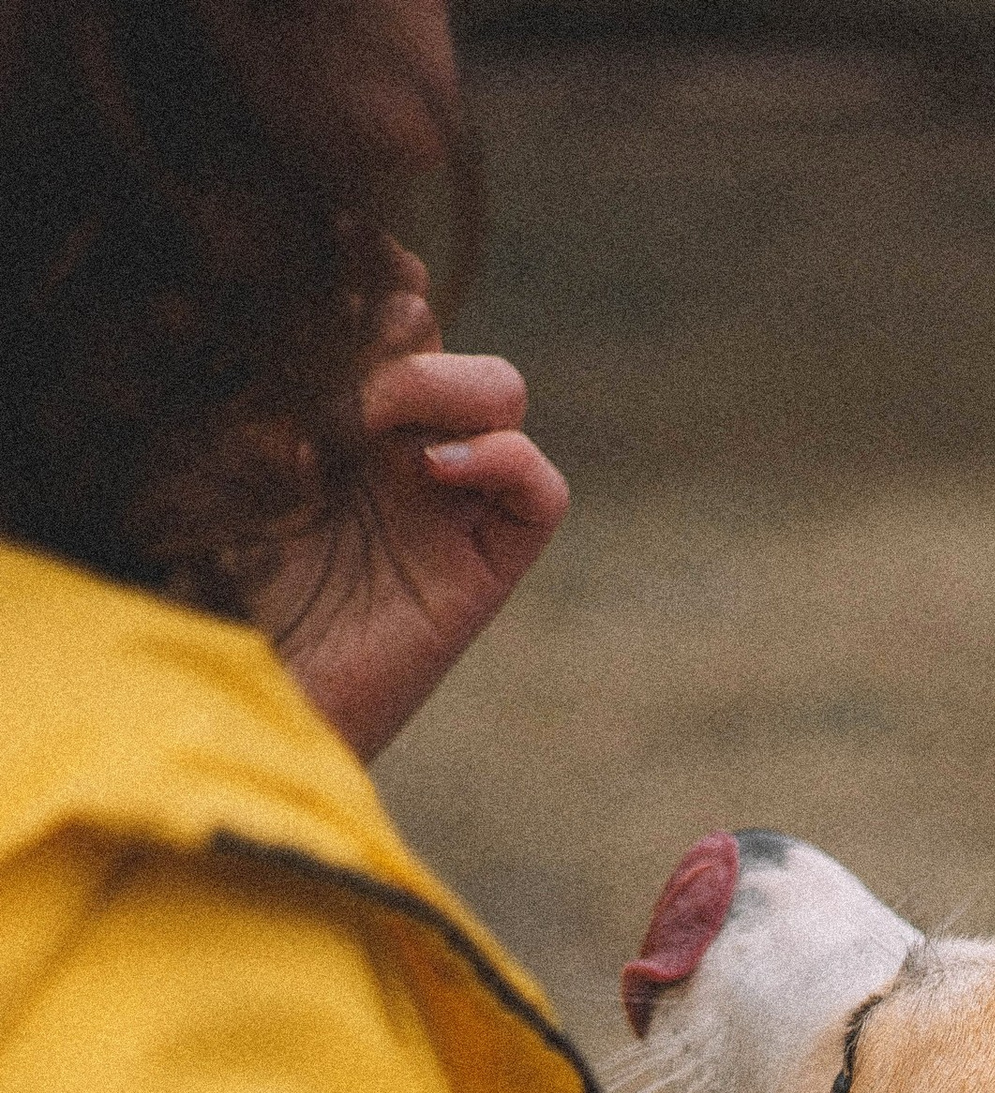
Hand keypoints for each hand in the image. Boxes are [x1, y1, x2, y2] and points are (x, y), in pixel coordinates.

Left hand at [254, 254, 567, 762]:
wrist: (239, 697)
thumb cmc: (209, 582)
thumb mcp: (226, 446)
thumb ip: (280, 374)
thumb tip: (357, 297)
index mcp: (334, 412)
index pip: (388, 305)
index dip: (376, 267)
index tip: (335, 249)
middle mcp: (396, 452)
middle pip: (444, 335)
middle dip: (399, 326)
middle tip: (341, 361)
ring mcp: (445, 509)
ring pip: (501, 391)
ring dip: (443, 383)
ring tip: (375, 422)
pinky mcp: (478, 574)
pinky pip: (541, 493)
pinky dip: (506, 460)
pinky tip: (431, 473)